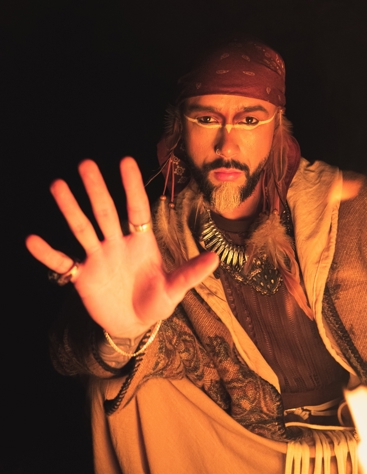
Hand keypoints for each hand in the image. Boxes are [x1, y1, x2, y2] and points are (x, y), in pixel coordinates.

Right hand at [26, 157, 217, 338]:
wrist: (135, 324)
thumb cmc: (157, 302)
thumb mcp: (175, 288)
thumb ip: (191, 273)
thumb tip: (216, 258)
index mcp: (141, 242)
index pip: (136, 208)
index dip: (131, 186)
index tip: (125, 161)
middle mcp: (117, 244)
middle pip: (105, 212)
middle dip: (97, 190)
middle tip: (86, 165)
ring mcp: (98, 258)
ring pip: (82, 229)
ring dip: (70, 209)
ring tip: (57, 186)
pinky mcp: (83, 277)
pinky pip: (63, 264)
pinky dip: (49, 254)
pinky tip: (32, 240)